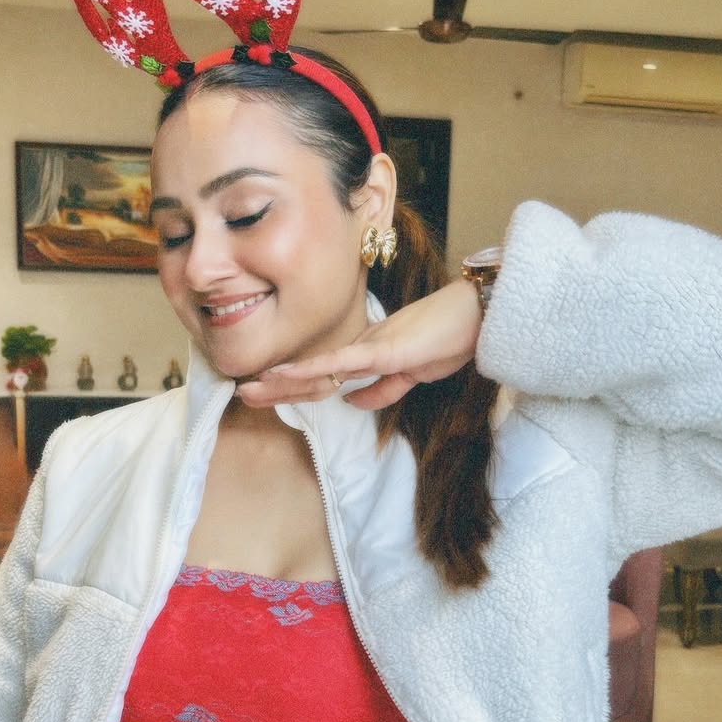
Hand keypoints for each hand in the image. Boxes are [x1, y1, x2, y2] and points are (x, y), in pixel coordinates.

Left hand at [236, 277, 481, 409]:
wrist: (478, 317)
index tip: (266, 394)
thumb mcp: (414, 374)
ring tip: (250, 389)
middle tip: (242, 393)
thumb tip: (350, 403)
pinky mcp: (383, 350)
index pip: (323, 376)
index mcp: (367, 355)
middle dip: (276, 386)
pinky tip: (285, 376)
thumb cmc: (451, 339)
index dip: (294, 387)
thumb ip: (382, 390)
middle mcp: (361, 348)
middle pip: (311, 373)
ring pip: (318, 370)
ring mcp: (370, 347)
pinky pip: (341, 363)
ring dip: (283, 381)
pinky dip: (311, 370)